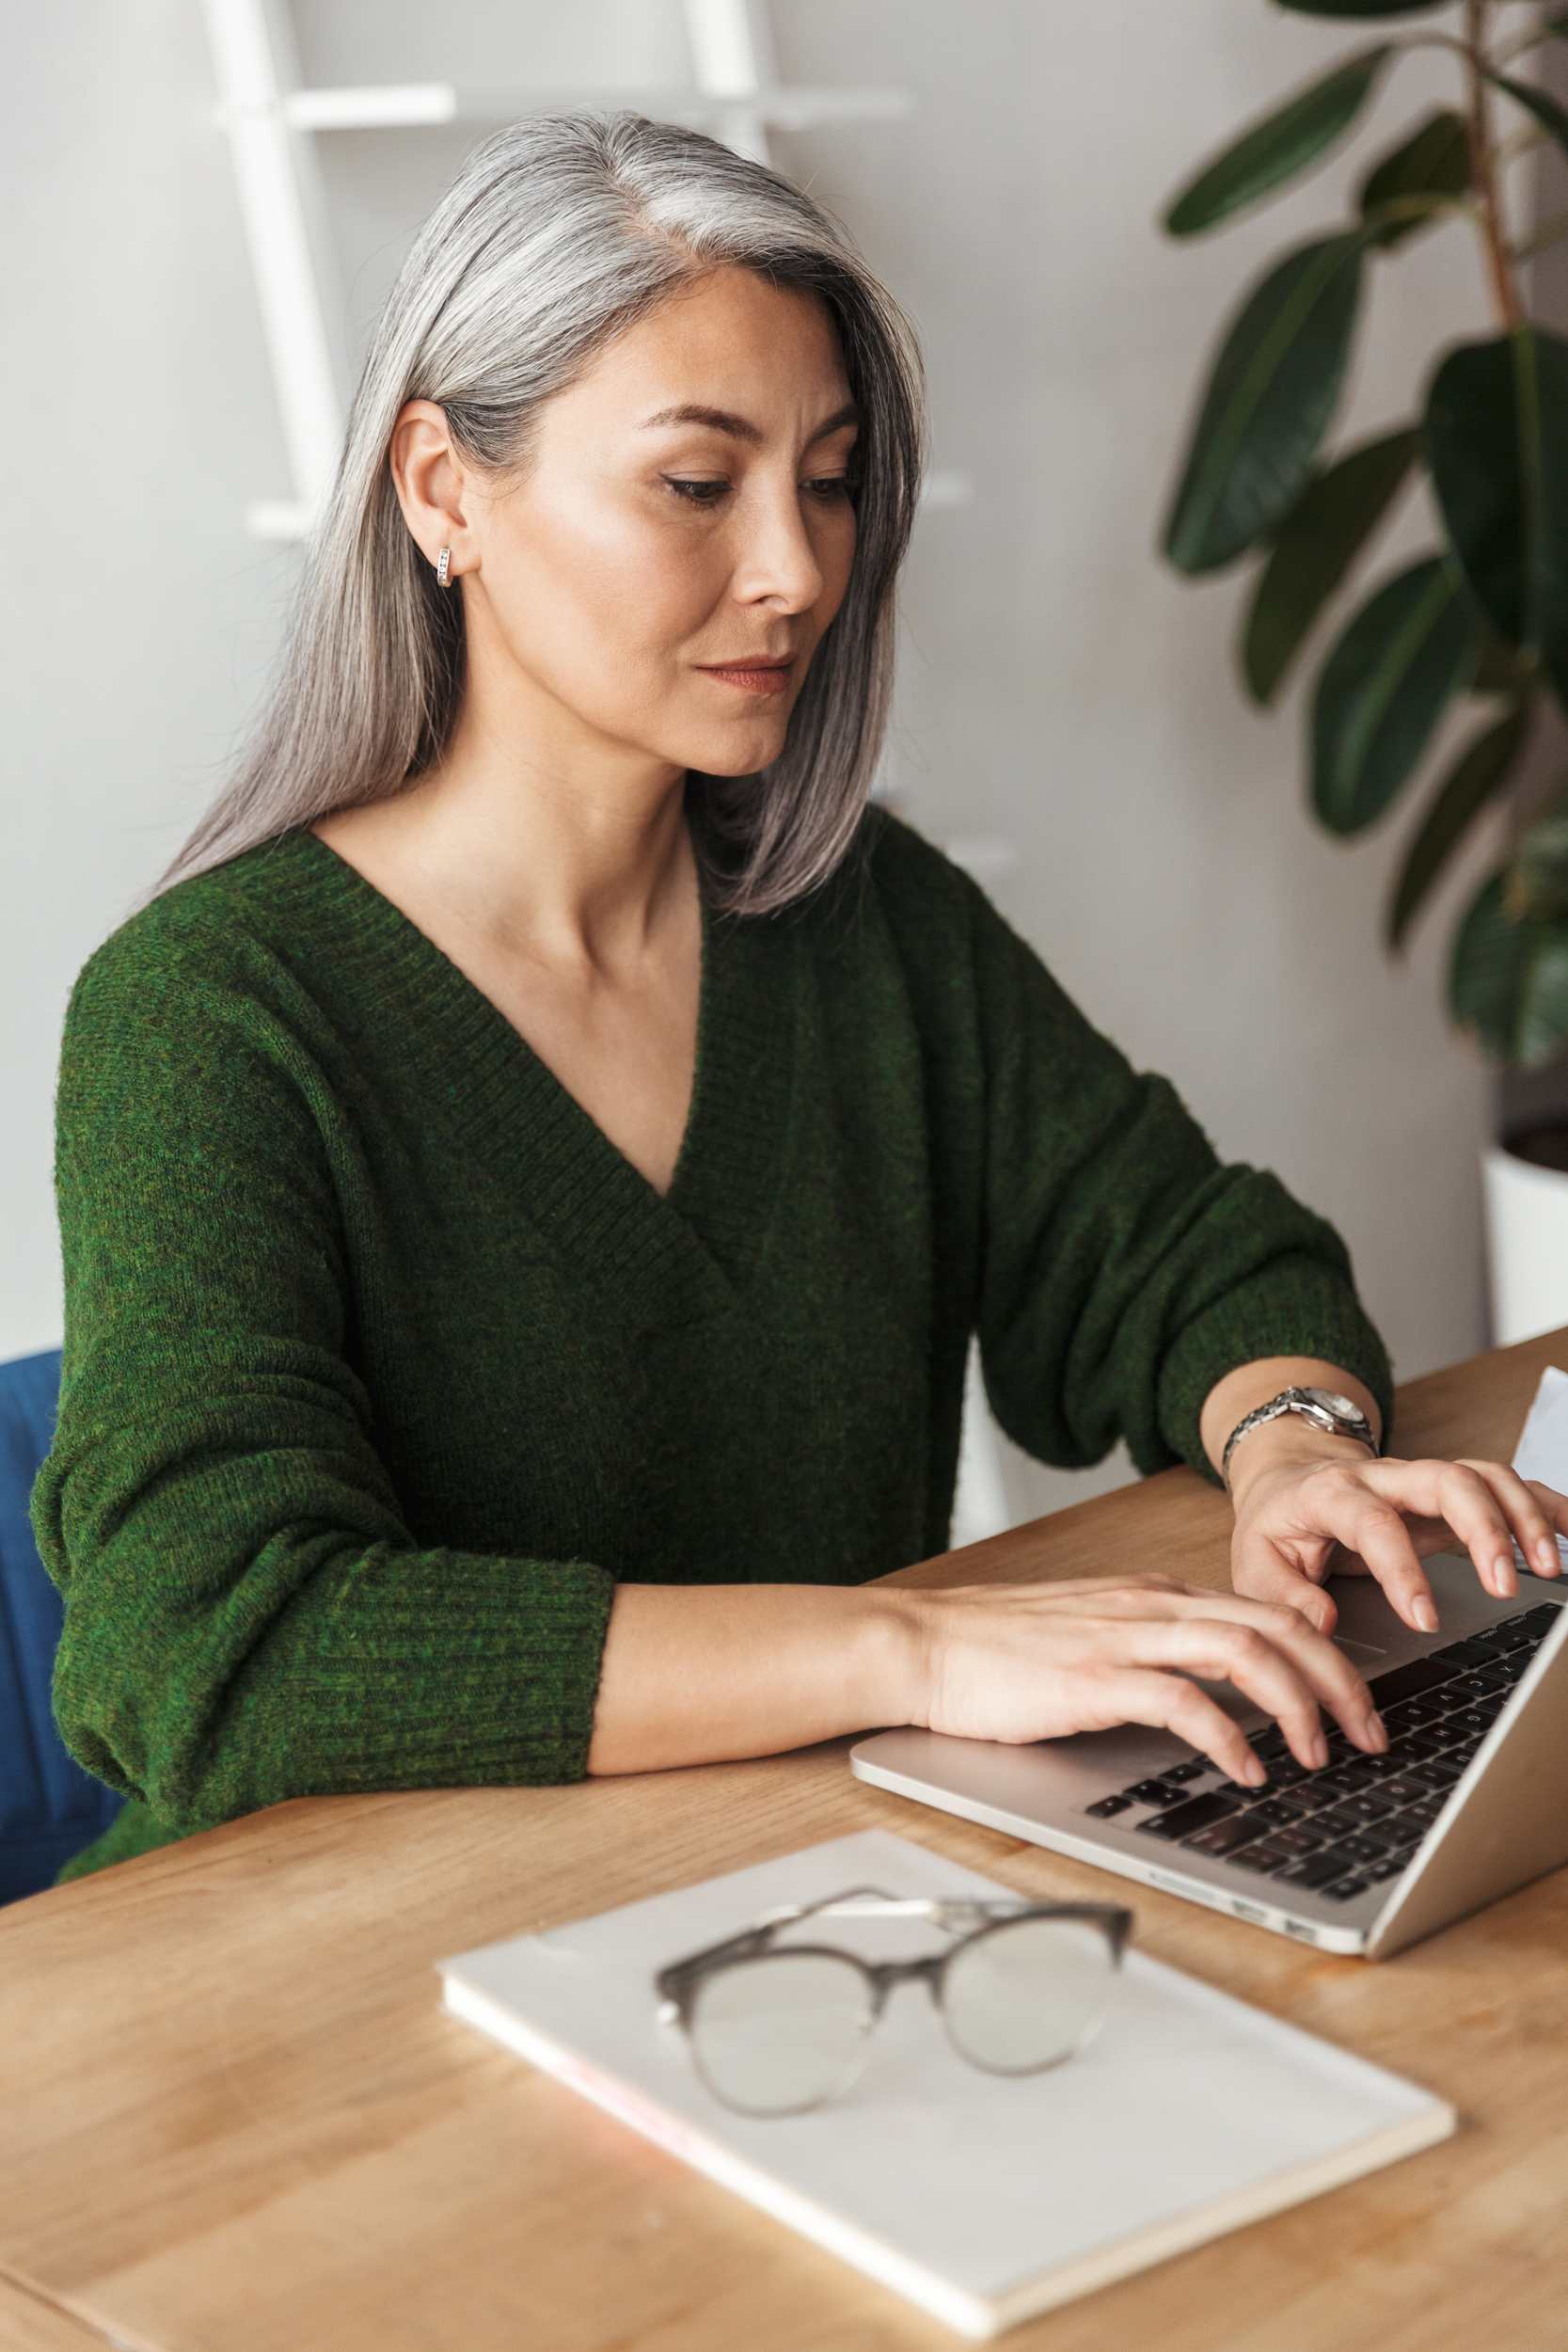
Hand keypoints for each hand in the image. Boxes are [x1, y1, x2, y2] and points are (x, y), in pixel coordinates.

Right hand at [900, 1571, 1387, 1784]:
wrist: (921, 1644)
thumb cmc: (994, 1651)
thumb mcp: (1091, 1636)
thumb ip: (1150, 1650)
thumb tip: (1211, 1694)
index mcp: (1154, 1595)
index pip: (1269, 1609)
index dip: (1328, 1655)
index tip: (1355, 1703)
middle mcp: (1150, 1605)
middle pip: (1280, 1625)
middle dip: (1340, 1681)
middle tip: (1370, 1735)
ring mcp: (1123, 1637)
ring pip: (1248, 1652)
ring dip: (1301, 1706)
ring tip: (1322, 1754)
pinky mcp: (1094, 1677)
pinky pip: (1185, 1701)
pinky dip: (1229, 1735)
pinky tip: (1247, 1768)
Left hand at [1228, 1449, 1567, 1635]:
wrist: (1289, 1476)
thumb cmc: (1277, 1525)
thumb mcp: (1255, 1563)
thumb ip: (1284, 1595)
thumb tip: (1323, 1624)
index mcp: (1331, 1493)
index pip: (1372, 1521)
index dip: (1400, 1567)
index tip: (1423, 1618)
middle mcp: (1384, 1477)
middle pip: (1445, 1479)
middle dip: (1484, 1527)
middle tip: (1504, 1586)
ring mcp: (1422, 1480)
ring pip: (1484, 1475)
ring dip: (1523, 1515)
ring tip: (1551, 1567)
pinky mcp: (1451, 1490)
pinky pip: (1505, 1485)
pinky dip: (1544, 1504)